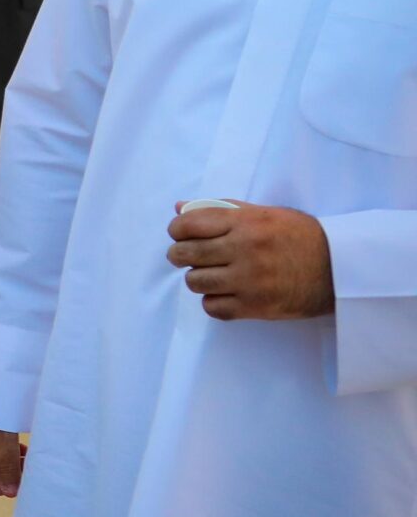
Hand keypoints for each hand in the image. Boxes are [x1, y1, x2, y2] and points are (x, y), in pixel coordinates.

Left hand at [165, 202, 334, 320]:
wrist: (339, 267)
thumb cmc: (299, 236)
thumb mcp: (264, 213)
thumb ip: (220, 209)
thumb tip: (179, 208)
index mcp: (246, 223)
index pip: (188, 225)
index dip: (177, 230)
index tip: (182, 235)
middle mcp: (245, 250)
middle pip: (185, 254)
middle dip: (180, 254)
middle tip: (190, 256)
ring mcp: (250, 280)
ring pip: (195, 282)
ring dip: (198, 278)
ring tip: (213, 275)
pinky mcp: (256, 307)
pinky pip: (212, 308)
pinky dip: (213, 301)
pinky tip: (226, 293)